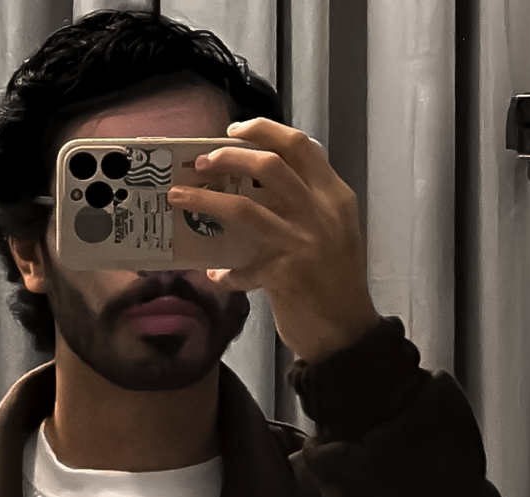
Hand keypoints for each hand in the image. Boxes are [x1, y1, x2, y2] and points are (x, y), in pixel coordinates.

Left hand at [167, 118, 379, 363]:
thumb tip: (257, 188)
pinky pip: (241, 267)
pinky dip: (226, 272)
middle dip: (229, 158)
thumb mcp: (334, 233)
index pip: (301, 146)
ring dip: (206, 200)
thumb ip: (307, 206)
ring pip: (244, 207)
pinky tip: (216, 275)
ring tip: (181, 196)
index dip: (265, 131)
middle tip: (203, 162)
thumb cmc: (338, 282)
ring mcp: (302, 242)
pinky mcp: (284, 274)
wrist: (348, 333)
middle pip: (269, 166)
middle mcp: (321, 212)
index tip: (235, 130)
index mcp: (335, 197)